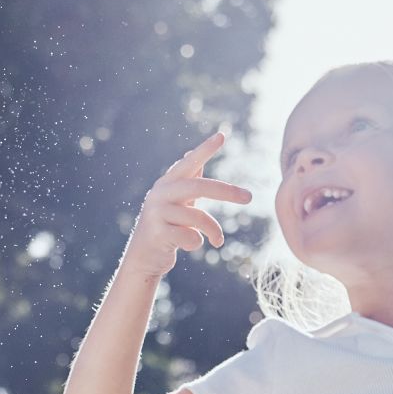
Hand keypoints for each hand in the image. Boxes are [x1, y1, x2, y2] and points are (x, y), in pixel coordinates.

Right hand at [117, 131, 251, 280]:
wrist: (143, 258)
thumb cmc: (165, 227)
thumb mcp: (174, 202)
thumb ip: (185, 182)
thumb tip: (193, 156)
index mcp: (167, 184)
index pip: (188, 163)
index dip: (204, 149)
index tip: (222, 135)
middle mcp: (159, 194)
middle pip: (199, 187)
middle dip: (227, 192)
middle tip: (249, 197)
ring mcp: (156, 214)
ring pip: (199, 218)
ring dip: (214, 231)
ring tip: (218, 241)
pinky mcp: (157, 234)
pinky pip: (190, 237)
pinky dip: (197, 243)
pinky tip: (191, 246)